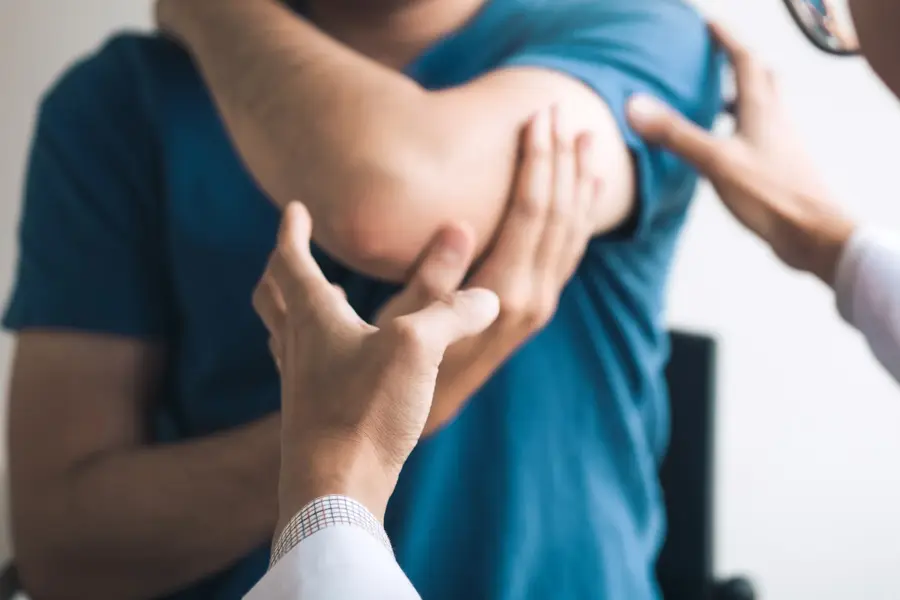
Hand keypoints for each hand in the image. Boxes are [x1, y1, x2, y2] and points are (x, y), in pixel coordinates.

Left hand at [253, 203, 498, 527]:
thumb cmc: (365, 411)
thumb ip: (455, 314)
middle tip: (293, 253)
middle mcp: (299, 345)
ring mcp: (301, 383)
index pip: (290, 261)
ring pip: (285, 333)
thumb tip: (490, 298)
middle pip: (273, 296)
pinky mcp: (313, 415)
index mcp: (315, 317)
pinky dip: (314, 348)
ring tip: (318, 301)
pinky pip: (303, 367)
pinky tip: (342, 362)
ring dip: (294, 308)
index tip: (294, 209)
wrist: (335, 490)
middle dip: (282, 268)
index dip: (292, 232)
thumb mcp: (418, 347)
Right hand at [377, 105, 603, 433]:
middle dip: (561, 159)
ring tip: (586, 140)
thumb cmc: (402, 363)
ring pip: (571, 233)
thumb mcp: (405, 321)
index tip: (539, 117)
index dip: (537, 162)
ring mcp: (539, 306)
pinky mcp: (538, 308)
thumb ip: (435, 274)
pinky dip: (580, 217)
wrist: (426, 414)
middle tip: (561, 111)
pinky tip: (584, 192)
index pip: (530, 213)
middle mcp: (531, 299)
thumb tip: (459, 223)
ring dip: (579, 183)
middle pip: (558, 214)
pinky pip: (568, 254)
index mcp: (501, 294)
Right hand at [626, 22, 854, 283]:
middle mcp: (774, 120)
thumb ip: (676, 134)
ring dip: (741, 96)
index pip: (744, 60)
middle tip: (717, 57)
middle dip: (739, 63)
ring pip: (762, 107)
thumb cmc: (770, 195)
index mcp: (761, 109)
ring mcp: (779, 144)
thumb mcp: (715, 161)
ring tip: (716, 99)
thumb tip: (636, 106)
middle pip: (762, 78)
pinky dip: (741, 129)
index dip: (726, 40)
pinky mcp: (778, 167)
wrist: (811, 234)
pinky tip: (725, 147)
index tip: (708, 27)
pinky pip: (759, 135)